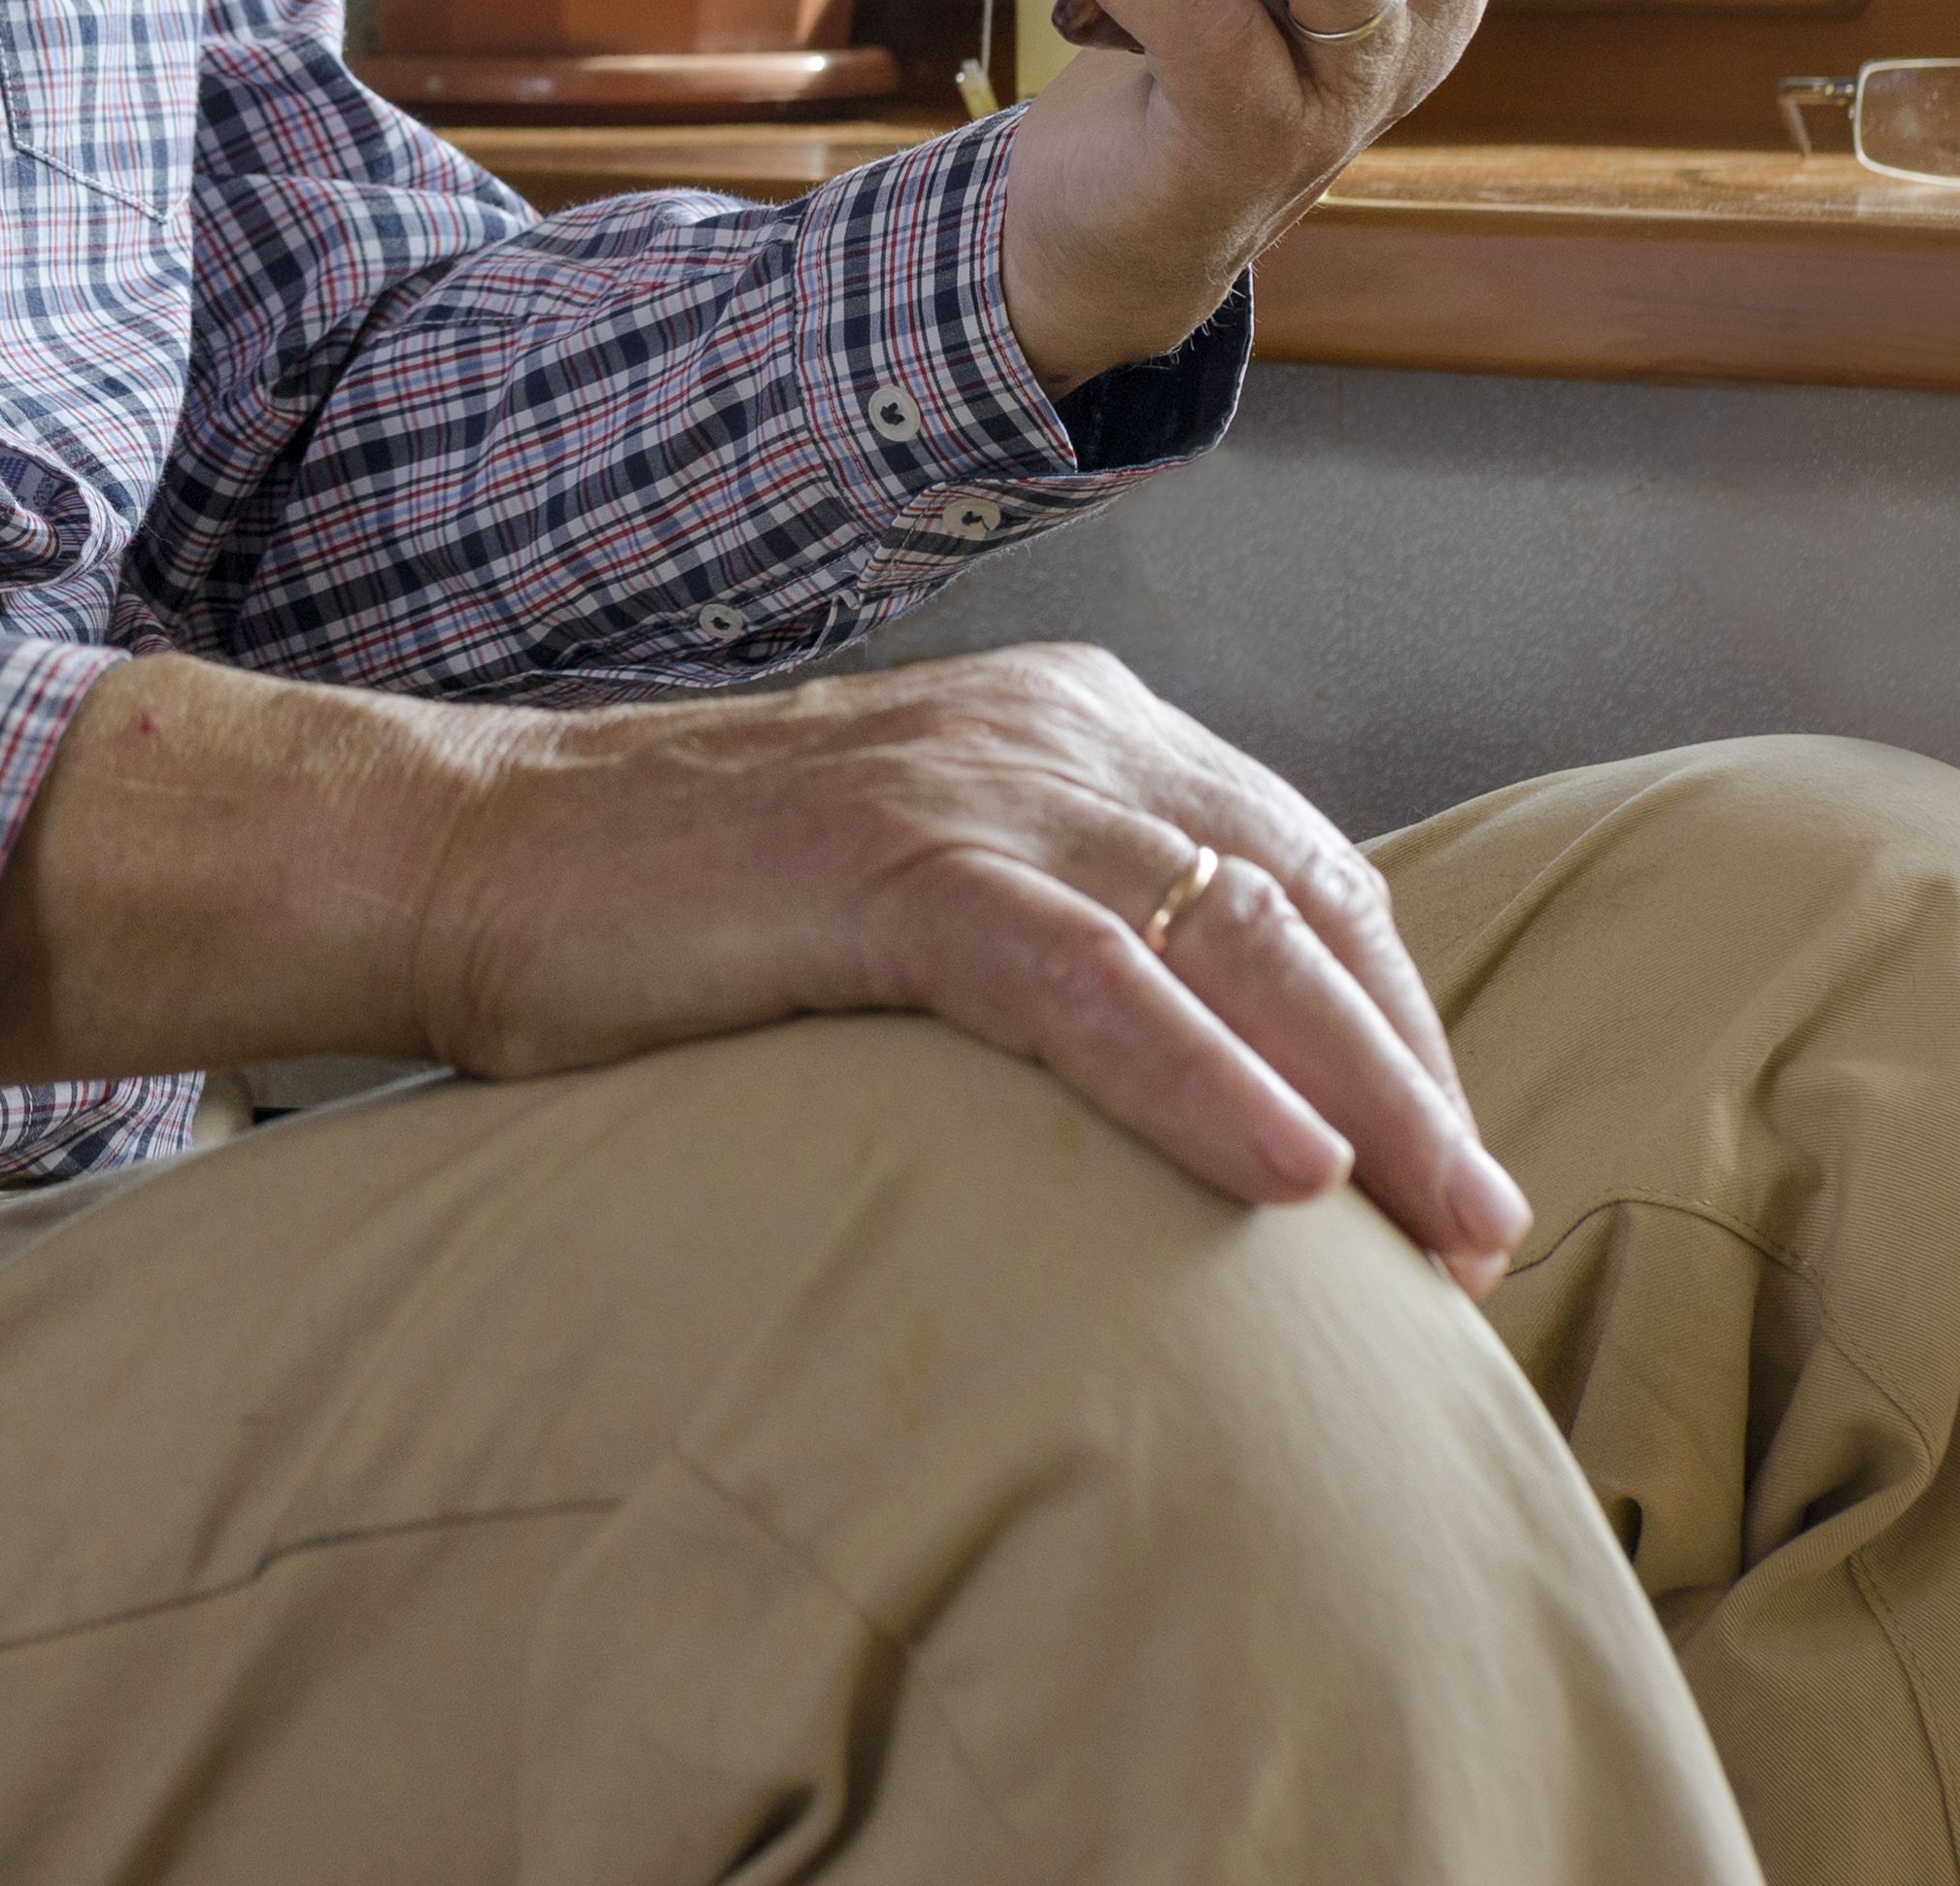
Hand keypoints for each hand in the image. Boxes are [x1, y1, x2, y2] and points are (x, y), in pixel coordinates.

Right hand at [0, 644, 1524, 1289]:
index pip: (1297, 869)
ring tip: (1450, 1234)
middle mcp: (1052, 728)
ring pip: (1228, 941)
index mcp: (1071, 723)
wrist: (470, 858)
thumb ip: (1048, 938)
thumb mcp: (909, 895)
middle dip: (1408, 1076)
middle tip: (1489, 1234)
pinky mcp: (891, 864)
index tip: (1449, 1165)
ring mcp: (971, 785)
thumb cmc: (678, 915)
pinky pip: (1090, 981)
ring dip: (1360, 1099)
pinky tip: (1289, 1181)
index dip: (1392, 1021)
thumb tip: (1186, 1081)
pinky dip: (1202, 1080)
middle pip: (1297, 905)